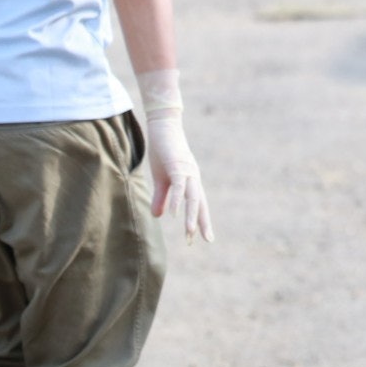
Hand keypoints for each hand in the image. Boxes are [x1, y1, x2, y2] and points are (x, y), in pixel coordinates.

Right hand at [136, 68, 214, 244]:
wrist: (162, 126)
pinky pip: (179, 186)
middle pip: (200, 204)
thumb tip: (159, 216)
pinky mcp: (177, 166)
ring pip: (192, 198)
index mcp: (190, 181)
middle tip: (206, 240)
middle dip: (202, 222)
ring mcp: (187, 172)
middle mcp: (193, 178)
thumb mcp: (160, 178)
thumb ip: (161, 197)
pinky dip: (177, 200)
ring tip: (190, 233)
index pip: (198, 204)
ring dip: (191, 216)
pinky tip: (175, 214)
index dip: (201, 220)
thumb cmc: (162, 151)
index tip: (205, 238)